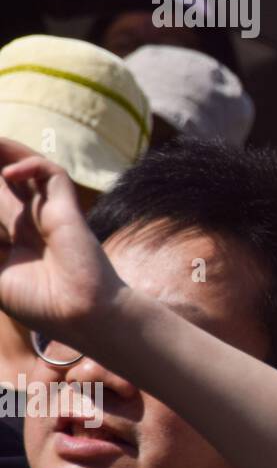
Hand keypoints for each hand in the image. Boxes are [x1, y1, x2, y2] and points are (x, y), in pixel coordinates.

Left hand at [0, 140, 121, 343]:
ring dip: (4, 154)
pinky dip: (31, 165)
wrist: (78, 314)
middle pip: (1, 185)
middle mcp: (27, 222)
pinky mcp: (67, 207)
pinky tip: (9, 173)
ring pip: (24, 171)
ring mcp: (47, 212)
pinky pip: (52, 174)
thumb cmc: (38, 303)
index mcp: (11, 241)